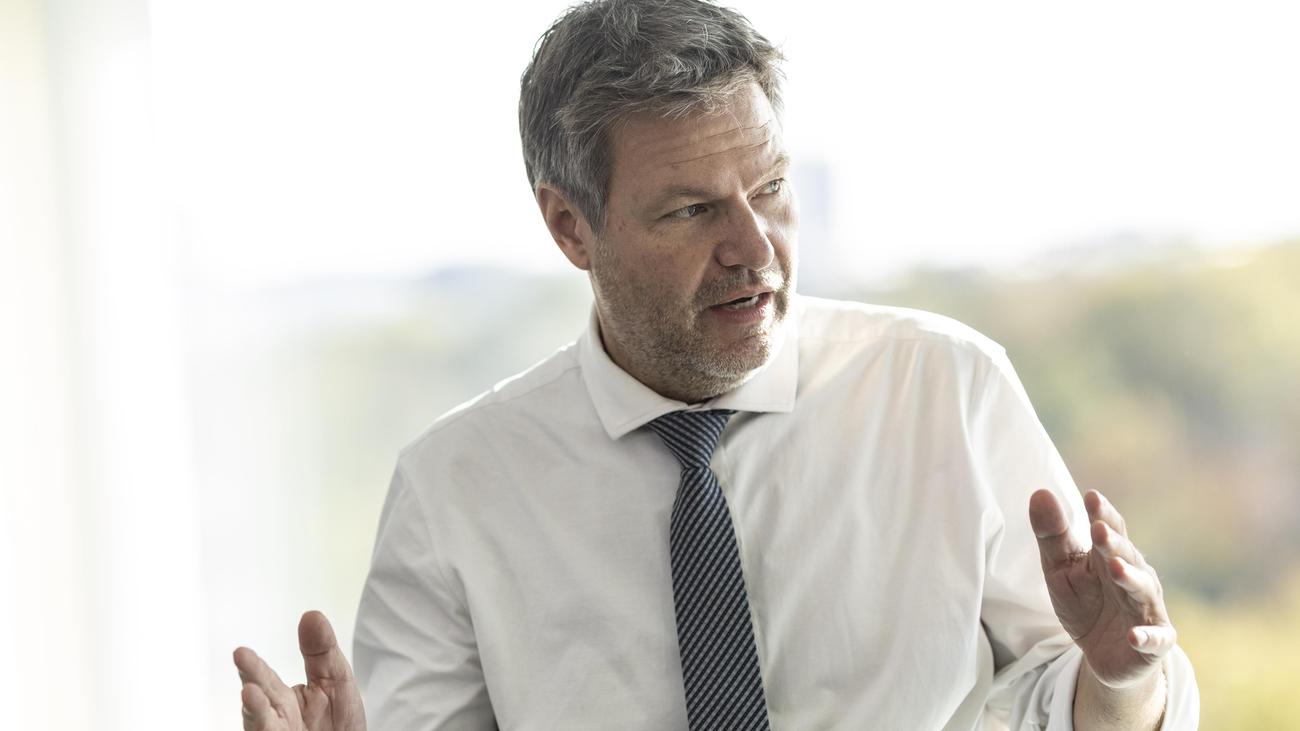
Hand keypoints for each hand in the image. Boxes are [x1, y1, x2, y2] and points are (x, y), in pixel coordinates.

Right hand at [233, 611, 366, 730]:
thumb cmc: (337, 721)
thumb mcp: (335, 680)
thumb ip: (321, 650)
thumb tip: (311, 616)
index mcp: (284, 698)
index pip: (263, 678)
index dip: (253, 666)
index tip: (240, 652)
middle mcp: (276, 718)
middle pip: (258, 697)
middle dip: (250, 678)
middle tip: (240, 658)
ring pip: (260, 723)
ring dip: (254, 709)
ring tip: (249, 692)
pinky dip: (266, 728)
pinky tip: (267, 723)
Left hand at [1029, 489, 1175, 688]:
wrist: (1105, 655)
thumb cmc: (1084, 603)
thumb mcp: (1060, 570)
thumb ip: (1051, 535)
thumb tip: (1041, 492)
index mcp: (1110, 556)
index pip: (1110, 529)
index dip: (1102, 514)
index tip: (1091, 496)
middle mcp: (1135, 577)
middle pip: (1126, 556)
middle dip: (1113, 543)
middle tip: (1098, 529)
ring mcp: (1146, 609)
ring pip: (1142, 590)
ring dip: (1130, 579)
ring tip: (1115, 568)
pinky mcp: (1155, 642)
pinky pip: (1155, 639)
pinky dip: (1147, 637)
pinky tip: (1135, 637)